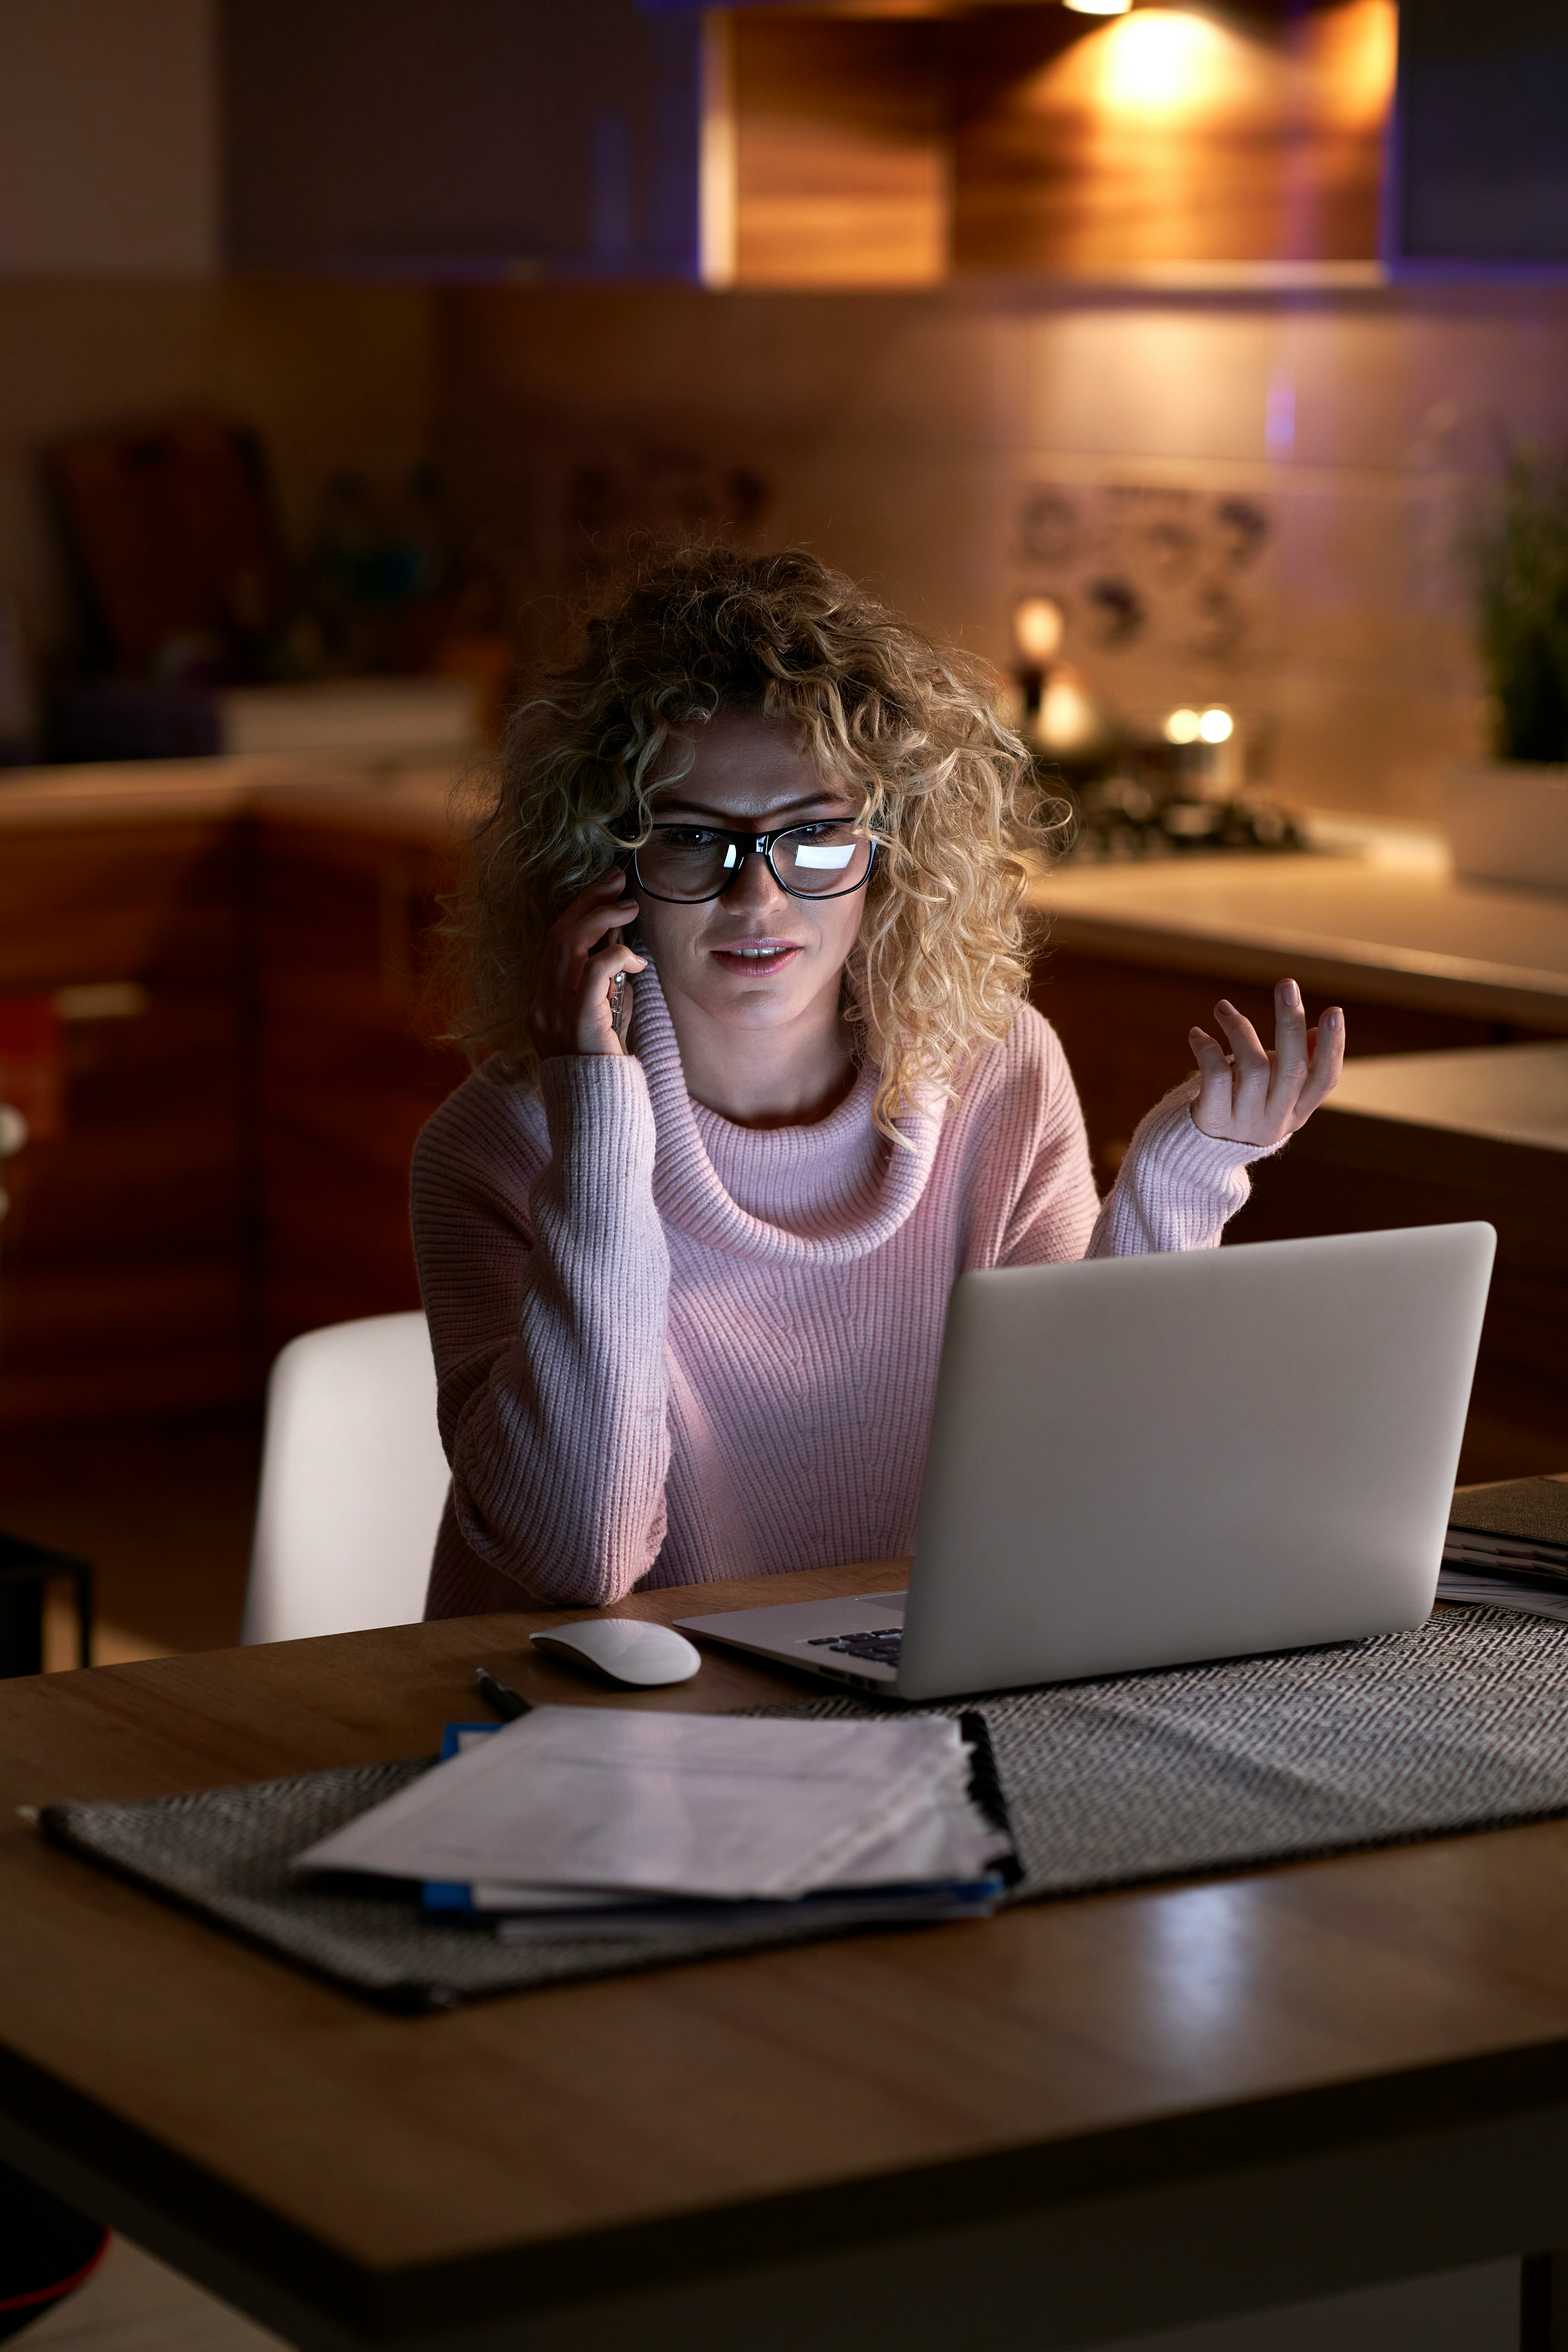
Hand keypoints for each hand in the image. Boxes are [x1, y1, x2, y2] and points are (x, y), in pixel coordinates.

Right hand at [525, 869, 646, 1059]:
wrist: (600, 1114)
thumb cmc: (606, 1071)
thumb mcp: (603, 1023)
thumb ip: (606, 991)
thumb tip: (622, 956)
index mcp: (543, 1004)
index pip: (553, 945)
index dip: (577, 912)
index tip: (603, 891)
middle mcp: (542, 1004)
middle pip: (557, 936)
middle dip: (587, 902)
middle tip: (616, 881)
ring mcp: (554, 1011)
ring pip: (568, 944)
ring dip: (600, 918)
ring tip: (628, 906)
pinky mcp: (578, 1019)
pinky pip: (595, 971)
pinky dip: (616, 956)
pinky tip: (636, 959)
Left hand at [1188, 979, 1344, 1146]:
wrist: (1195, 1157)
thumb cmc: (1240, 1109)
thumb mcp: (1273, 1092)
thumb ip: (1296, 1064)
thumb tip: (1318, 1030)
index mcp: (1298, 1111)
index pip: (1325, 1080)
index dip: (1332, 1048)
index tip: (1334, 1012)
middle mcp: (1275, 1120)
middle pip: (1292, 1069)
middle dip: (1291, 1023)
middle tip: (1286, 985)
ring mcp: (1244, 1123)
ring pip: (1253, 1067)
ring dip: (1239, 1029)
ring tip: (1222, 1008)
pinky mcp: (1212, 1121)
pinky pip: (1215, 1076)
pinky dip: (1207, 1048)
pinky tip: (1197, 1035)